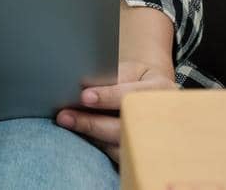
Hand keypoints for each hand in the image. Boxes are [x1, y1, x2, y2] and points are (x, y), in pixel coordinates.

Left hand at [54, 60, 177, 166]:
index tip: (84, 97)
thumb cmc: (137, 79)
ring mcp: (155, 138)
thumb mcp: (130, 70)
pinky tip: (82, 135)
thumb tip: (82, 88)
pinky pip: (118, 154)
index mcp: (161, 89)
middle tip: (65, 116)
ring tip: (68, 124)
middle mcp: (160, 116)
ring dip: (91, 136)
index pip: (132, 94)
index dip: (108, 96)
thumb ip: (112, 79)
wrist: (154, 95)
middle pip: (124, 125)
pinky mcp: (143, 153)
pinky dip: (98, 145)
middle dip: (92, 122)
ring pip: (120, 144)